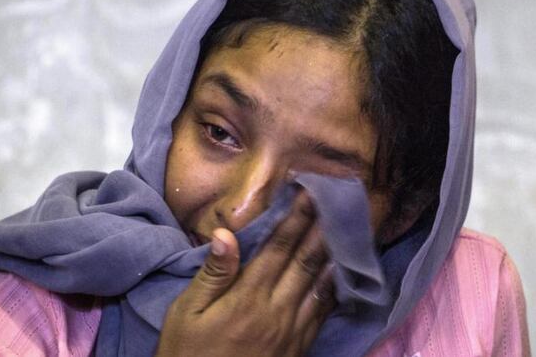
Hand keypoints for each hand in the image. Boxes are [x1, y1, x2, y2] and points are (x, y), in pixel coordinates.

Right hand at [156, 192, 335, 356]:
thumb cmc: (187, 353)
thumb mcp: (186, 313)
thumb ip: (212, 274)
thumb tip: (226, 234)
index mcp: (247, 298)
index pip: (278, 249)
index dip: (296, 218)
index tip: (310, 193)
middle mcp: (276, 311)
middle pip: (307, 261)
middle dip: (322, 228)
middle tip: (338, 201)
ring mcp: (292, 332)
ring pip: (322, 285)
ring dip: (336, 254)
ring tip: (349, 229)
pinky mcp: (298, 349)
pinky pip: (323, 313)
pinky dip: (335, 289)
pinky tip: (342, 274)